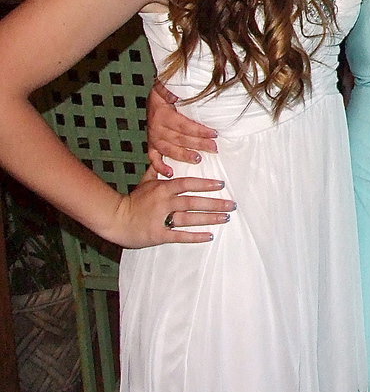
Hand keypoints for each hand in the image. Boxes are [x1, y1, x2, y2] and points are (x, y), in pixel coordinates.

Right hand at [107, 166, 235, 247]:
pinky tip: (210, 236)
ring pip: (189, 219)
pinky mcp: (159, 235)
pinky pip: (180, 236)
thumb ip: (157, 170)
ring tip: (226, 218)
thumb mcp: (145, 182)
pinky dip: (195, 236)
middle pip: (193, 202)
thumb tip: (163, 154)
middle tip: (232, 204)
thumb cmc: (133, 200)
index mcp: (163, 189)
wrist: (115, 219)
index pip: (188, 184)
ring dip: (209, 218)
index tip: (221, 184)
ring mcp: (161, 219)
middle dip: (214, 203)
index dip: (205, 184)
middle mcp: (164, 203)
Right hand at [147, 79, 217, 175]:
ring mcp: (153, 138)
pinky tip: (170, 173)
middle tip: (214, 148)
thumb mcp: (166, 88)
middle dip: (198, 144)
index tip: (214, 133)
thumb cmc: (164, 94)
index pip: (183, 125)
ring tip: (198, 159)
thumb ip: (171, 90)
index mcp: (162, 115)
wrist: (151, 100)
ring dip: (183, 156)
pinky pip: (153, 158)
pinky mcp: (151, 145)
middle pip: (179, 139)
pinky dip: (160, 166)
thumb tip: (175, 93)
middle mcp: (156, 128)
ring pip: (169, 150)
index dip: (199, 131)